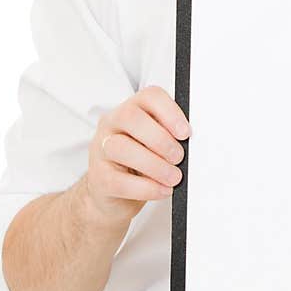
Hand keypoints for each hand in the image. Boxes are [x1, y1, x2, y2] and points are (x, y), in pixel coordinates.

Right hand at [84, 86, 190, 221]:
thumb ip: (170, 137)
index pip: (148, 96)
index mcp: (131, 110)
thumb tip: (191, 145)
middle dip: (160, 139)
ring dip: (154, 165)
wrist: (111, 194)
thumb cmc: (139, 164)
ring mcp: (101, 150)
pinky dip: (146, 188)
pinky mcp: (99, 178)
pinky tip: (162, 190)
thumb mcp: (154, 144)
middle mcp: (112, 125)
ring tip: (173, 177)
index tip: (185, 132)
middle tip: (179, 157)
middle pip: (131, 117)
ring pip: (121, 148)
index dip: (169, 112)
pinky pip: (119, 181)